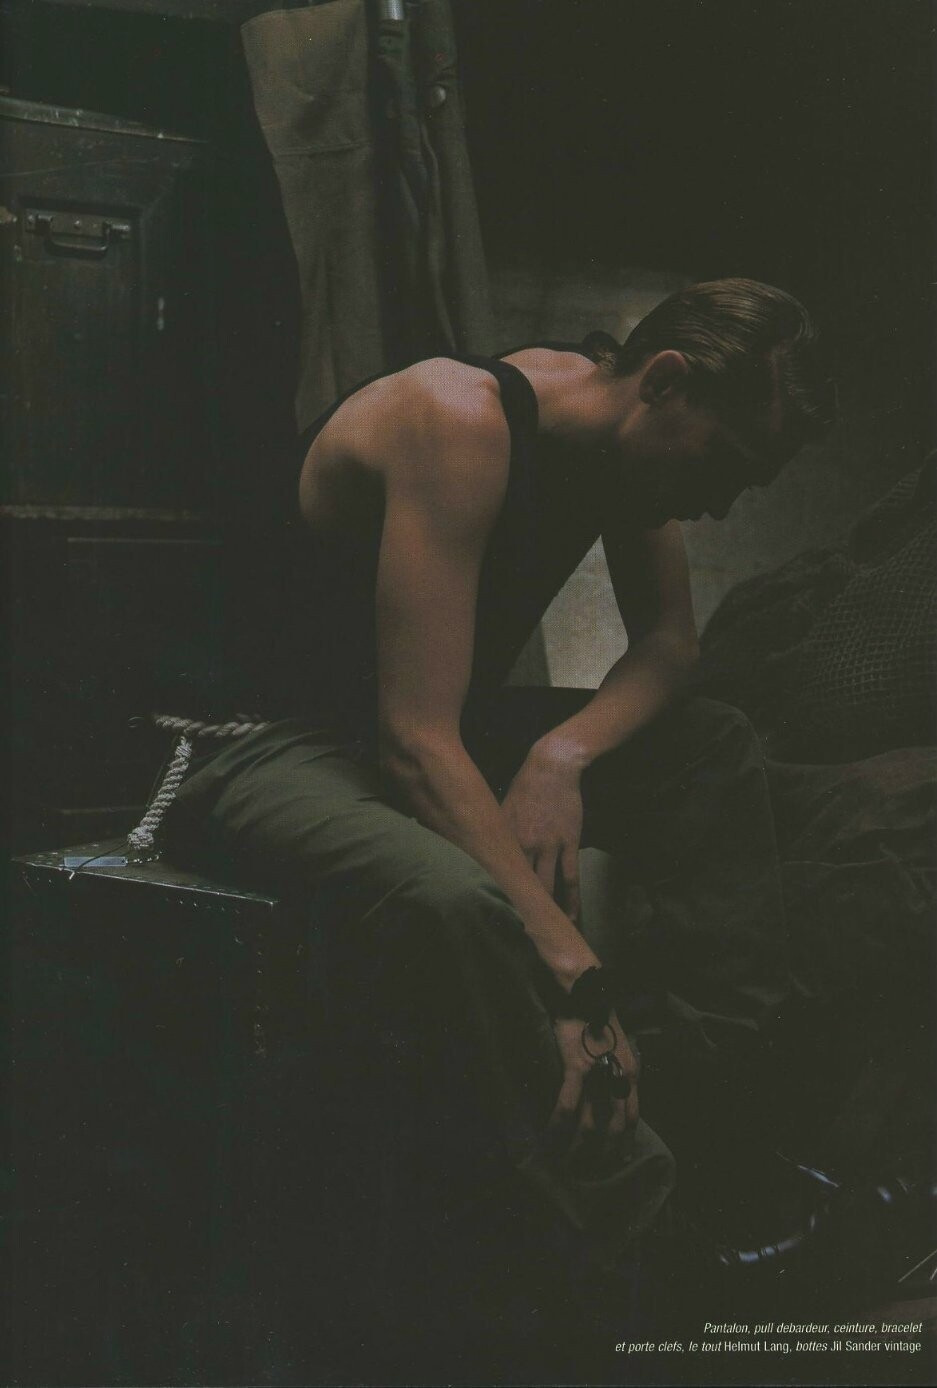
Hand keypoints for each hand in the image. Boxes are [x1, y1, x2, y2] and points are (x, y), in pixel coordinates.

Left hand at [501, 743, 583, 921]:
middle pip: (519, 886)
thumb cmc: (524, 788)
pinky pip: (570, 878)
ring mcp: (547, 845)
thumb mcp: (500, 810)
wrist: (551, 767)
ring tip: (548, 934)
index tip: (493, 921)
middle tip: (521, 937)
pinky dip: (571, 900)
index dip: (494, 900)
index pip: (495, 875)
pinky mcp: (568, 842)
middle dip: (519, 912)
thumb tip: (481, 854)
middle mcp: (522, 845)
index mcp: (501, 838)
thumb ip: (493, 836)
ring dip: (547, 913)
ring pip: (545, 887)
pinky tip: (572, 916)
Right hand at [548, 1011, 639, 1168]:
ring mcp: (598, 1076)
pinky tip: (549, 1140)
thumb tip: (613, 1094)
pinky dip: (557, 1128)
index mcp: (631, 1073)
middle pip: (613, 1129)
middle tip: (589, 1169)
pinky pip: (566, 1108)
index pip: (633, 1118)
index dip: (625, 1142)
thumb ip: (619, 1071)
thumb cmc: (598, 1017)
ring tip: (566, 1163)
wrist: (585, 993)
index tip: (619, 1159)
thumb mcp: (621, 1046)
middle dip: (601, 1154)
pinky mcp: (576, 1069)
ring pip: (589, 1126)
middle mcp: (619, 1079)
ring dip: (577, 1149)